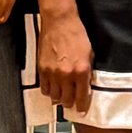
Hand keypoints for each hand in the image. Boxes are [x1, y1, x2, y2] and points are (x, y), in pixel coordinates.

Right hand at [35, 0, 92, 114]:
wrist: (59, 22)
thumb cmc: (77, 35)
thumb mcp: (89, 54)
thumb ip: (87, 72)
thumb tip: (86, 86)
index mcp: (81, 71)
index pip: (82, 97)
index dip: (82, 106)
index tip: (82, 110)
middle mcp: (66, 75)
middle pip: (66, 100)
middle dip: (70, 103)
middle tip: (72, 102)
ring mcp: (52, 73)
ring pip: (54, 96)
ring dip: (59, 98)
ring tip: (62, 94)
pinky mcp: (41, 69)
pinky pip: (44, 88)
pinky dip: (49, 90)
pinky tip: (53, 87)